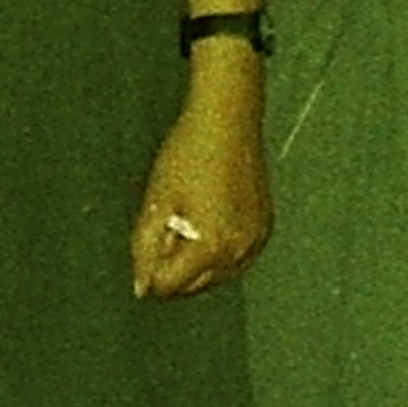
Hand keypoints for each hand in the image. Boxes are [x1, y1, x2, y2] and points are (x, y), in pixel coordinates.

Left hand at [132, 76, 268, 300]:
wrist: (227, 119)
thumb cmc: (187, 155)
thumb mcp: (156, 202)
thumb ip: (145, 248)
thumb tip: (142, 287)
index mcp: (209, 246)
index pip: (171, 286)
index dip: (150, 272)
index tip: (146, 246)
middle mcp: (238, 252)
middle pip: (195, 285)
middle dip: (174, 269)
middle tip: (163, 230)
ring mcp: (256, 241)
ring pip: (217, 274)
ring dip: (196, 262)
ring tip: (185, 218)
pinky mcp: (265, 228)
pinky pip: (237, 256)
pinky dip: (218, 250)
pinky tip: (206, 218)